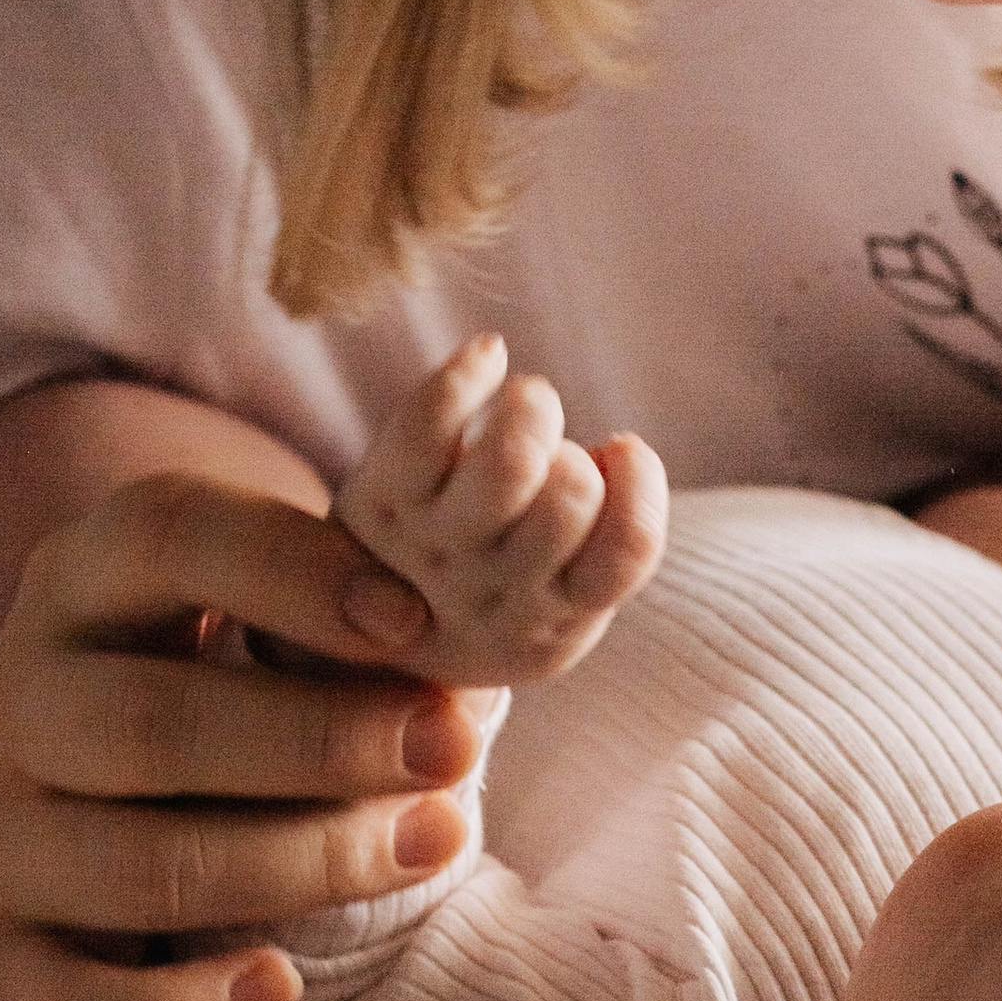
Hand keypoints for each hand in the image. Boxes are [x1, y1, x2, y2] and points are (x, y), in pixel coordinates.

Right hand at [0, 471, 489, 1000]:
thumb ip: (356, 619)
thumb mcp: (279, 631)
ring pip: (133, 865)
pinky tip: (282, 985)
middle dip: (317, 741)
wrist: (94, 833)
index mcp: (86, 581)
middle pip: (145, 721)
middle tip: (452, 751)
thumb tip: (476, 632)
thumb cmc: (238, 702)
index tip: (416, 619)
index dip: (289, 571)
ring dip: (297, 863)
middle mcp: (15, 699)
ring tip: (433, 846)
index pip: (162, 536)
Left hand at [333, 336, 667, 689]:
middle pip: (571, 494)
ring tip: (528, 405)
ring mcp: (432, 546)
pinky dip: (469, 371)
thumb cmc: (493, 595)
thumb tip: (620, 451)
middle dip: (574, 451)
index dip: (640, 484)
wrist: (361, 645)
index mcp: (557, 616)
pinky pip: (429, 421)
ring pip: (508, 461)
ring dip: (532, 409)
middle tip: (553, 452)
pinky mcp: (380, 497)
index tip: (619, 451)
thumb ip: (610, 544)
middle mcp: (494, 590)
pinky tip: (489, 355)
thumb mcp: (562, 598)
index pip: (628, 548)